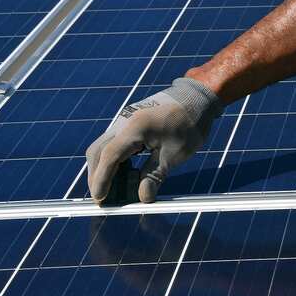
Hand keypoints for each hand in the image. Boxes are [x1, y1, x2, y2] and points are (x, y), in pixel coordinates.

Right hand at [85, 77, 219, 203]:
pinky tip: (124, 173)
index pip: (110, 156)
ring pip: (103, 146)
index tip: (100, 199)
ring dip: (105, 167)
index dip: (101, 180)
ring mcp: (124, 119)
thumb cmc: (190, 123)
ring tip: (114, 189)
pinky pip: (114, 142)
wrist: (198, 96)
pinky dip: (114, 159)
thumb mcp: (175, 154)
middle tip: (104, 197)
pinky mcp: (129, 122)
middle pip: (98, 151)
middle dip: (97, 176)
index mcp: (135, 127)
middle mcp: (124, 121)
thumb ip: (155, 176)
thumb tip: (142, 199)